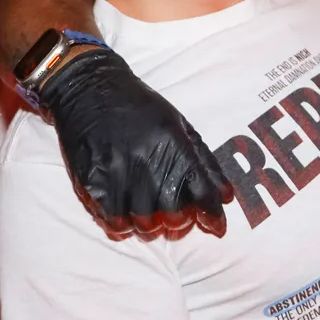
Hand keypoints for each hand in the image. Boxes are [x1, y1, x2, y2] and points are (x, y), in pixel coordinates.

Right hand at [40, 49, 231, 238]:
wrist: (93, 91)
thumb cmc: (142, 109)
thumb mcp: (181, 126)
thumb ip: (205, 162)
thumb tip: (227, 197)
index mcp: (174, 144)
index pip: (201, 190)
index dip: (213, 215)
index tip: (217, 228)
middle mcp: (148, 160)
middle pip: (173, 214)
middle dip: (180, 224)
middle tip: (177, 222)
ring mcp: (118, 172)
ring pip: (142, 222)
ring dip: (150, 228)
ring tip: (151, 221)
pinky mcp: (92, 182)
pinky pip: (112, 220)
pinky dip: (122, 226)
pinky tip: (126, 219)